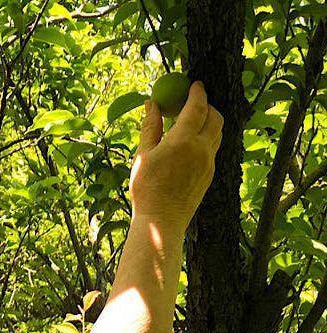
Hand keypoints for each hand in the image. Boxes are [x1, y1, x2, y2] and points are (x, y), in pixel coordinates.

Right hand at [128, 80, 223, 229]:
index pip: (198, 106)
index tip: (194, 83)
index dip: (197, 92)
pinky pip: (213, 149)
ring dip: (209, 122)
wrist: (161, 222)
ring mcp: (209, 162)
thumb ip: (151, 127)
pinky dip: (206, 139)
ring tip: (191, 124)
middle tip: (194, 103)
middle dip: (207, 105)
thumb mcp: (143, 155)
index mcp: (184, 140)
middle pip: (215, 117)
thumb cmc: (146, 189)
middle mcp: (202, 148)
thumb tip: (152, 104)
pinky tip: (190, 146)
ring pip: (217, 133)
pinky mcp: (210, 175)